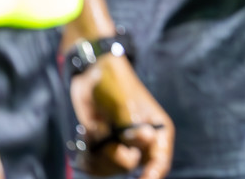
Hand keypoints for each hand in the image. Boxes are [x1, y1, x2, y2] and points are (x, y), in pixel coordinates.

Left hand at [69, 53, 173, 178]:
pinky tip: (86, 135)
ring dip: (95, 151)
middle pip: (129, 167)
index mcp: (156, 131)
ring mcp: (121, 146)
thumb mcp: (125, 105)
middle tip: (102, 132)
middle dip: (111, 153)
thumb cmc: (117, 85)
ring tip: (93, 129)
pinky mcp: (103, 148)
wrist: (92, 76)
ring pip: (110, 169)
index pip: (158, 162)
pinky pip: (95, 167)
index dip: (151, 176)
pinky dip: (86, 154)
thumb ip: (132, 128)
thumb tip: (145, 141)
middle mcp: (141, 143)